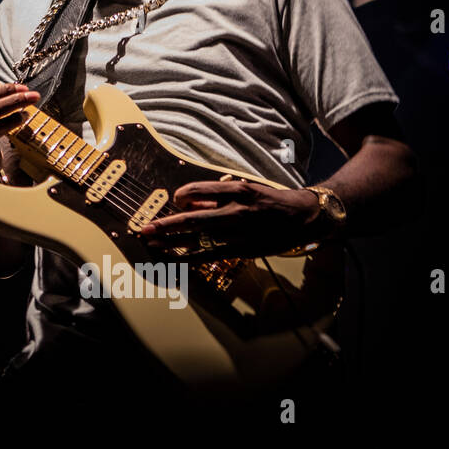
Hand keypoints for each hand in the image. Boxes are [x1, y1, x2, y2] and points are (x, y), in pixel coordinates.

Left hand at [137, 180, 322, 258]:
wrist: (303, 217)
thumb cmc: (269, 200)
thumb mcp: (245, 188)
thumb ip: (215, 196)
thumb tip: (186, 202)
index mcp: (237, 191)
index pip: (199, 190)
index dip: (181, 195)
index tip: (175, 200)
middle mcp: (237, 212)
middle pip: (193, 219)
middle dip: (166, 225)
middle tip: (144, 228)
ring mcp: (240, 234)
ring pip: (199, 241)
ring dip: (172, 244)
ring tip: (151, 245)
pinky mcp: (243, 251)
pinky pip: (211, 256)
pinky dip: (190, 258)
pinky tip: (174, 260)